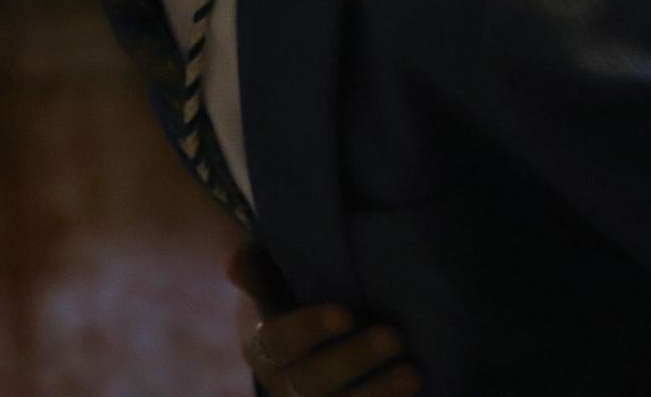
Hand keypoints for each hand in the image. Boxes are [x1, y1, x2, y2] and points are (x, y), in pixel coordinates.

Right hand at [229, 246, 416, 396]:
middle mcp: (284, 385)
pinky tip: (417, 390)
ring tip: (413, 372)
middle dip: (354, 360)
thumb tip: (233, 267)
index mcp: (262, 347)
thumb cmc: (287, 294)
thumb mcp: (268, 274)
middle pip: (314, 382)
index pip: (279, 341)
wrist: (304, 341)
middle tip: (394, 336)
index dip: (309, 330)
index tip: (345, 313)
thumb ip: (255, 266)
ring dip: (378, 393)